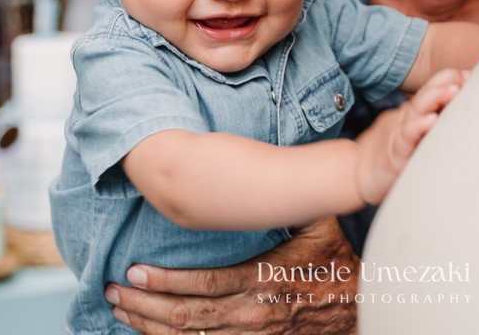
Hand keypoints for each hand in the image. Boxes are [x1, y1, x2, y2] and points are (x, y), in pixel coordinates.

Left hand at [105, 217, 358, 333]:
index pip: (201, 286)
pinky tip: (150, 333)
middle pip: (185, 317)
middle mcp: (254, 314)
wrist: (365, 304)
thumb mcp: (319, 223)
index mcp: (263, 280)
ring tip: (122, 310)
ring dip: (149, 327)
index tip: (132, 269)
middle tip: (113, 291)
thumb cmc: (338, 260)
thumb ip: (292, 197)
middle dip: (142, 304)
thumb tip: (271, 161)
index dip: (162, 280)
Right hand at [356, 68, 467, 204]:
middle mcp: (407, 120)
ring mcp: (399, 135)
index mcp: (413, 114)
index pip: (430, 90)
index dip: (448, 79)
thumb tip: (458, 109)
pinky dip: (418, 127)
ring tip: (453, 90)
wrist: (357, 173)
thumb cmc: (391, 152)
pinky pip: (407, 138)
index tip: (469, 74)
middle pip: (425, 94)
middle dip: (445, 82)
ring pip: (416, 111)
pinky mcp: (395, 155)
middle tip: (465, 77)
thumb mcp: (411, 131)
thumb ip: (428, 118)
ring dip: (435, 98)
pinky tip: (431, 121)